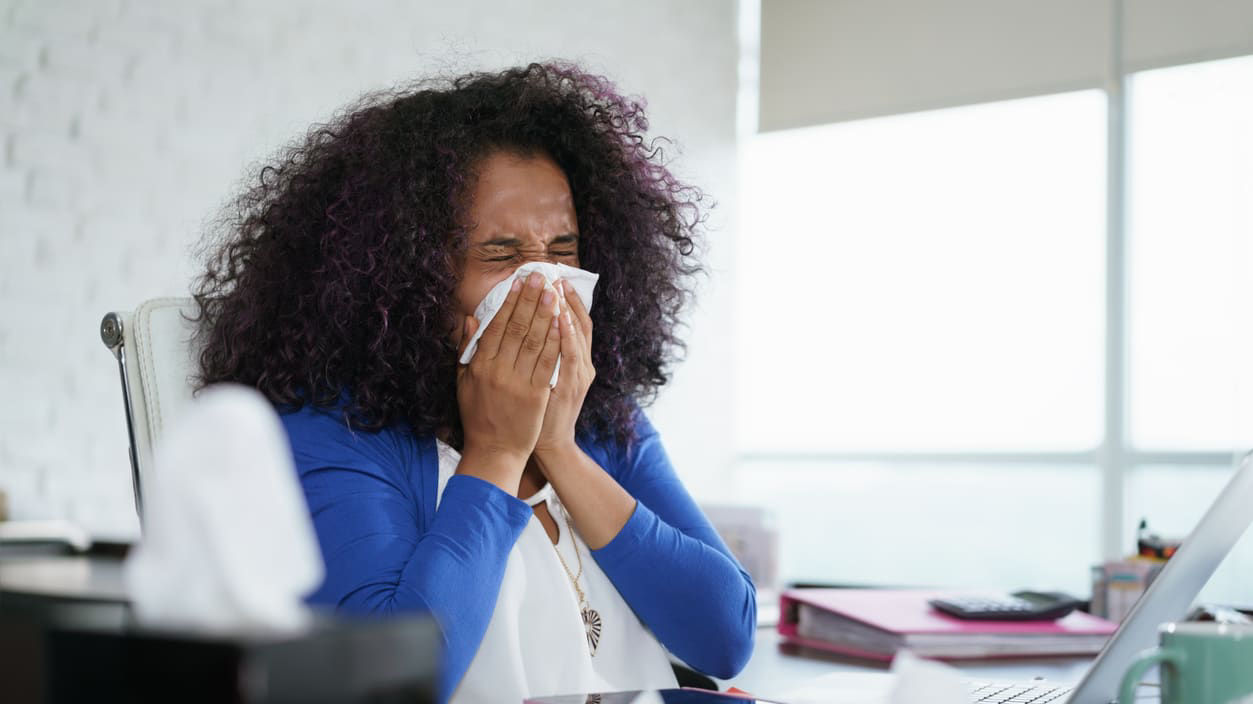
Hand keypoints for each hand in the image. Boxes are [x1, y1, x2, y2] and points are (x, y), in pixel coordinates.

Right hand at [455, 271, 562, 492]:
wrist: (494, 451)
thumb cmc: (478, 416)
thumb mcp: (464, 382)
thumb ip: (467, 349)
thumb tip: (472, 319)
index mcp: (480, 365)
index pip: (496, 326)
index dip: (509, 302)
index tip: (518, 282)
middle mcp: (498, 370)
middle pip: (517, 327)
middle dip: (530, 299)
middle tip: (540, 276)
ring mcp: (518, 382)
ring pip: (535, 340)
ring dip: (545, 312)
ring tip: (553, 291)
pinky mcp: (536, 394)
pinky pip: (548, 361)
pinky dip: (555, 340)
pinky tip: (562, 322)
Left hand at [533, 278, 595, 463]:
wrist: (548, 443)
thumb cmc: (541, 409)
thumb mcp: (544, 376)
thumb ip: (540, 350)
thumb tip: (529, 323)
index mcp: (575, 359)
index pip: (573, 321)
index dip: (565, 299)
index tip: (553, 278)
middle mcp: (582, 363)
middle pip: (577, 323)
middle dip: (565, 298)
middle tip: (553, 275)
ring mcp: (578, 375)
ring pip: (576, 336)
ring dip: (567, 310)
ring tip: (557, 289)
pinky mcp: (571, 387)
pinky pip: (570, 357)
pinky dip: (567, 336)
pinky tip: (560, 319)